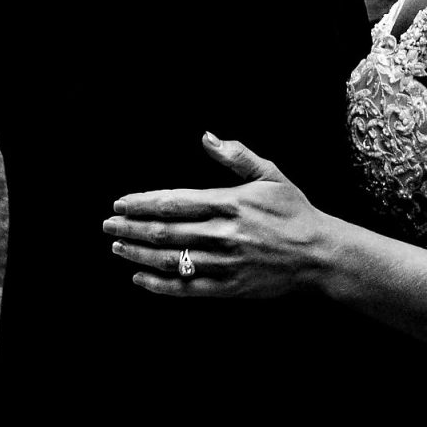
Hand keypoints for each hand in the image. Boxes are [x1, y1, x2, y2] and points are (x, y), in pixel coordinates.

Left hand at [104, 134, 337, 299]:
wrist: (320, 255)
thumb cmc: (294, 212)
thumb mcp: (271, 175)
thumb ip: (237, 156)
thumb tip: (207, 137)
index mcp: (229, 203)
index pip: (174, 202)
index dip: (142, 203)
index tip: (120, 202)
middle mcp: (223, 234)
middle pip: (165, 231)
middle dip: (131, 227)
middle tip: (107, 224)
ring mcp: (224, 264)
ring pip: (171, 259)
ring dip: (139, 253)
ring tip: (117, 245)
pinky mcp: (228, 289)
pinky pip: (186, 288)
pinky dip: (159, 285)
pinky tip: (139, 278)